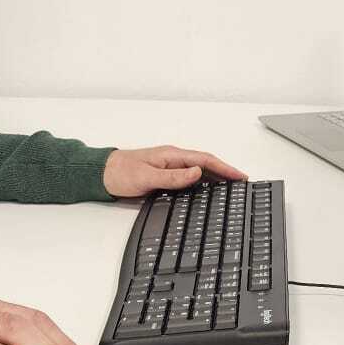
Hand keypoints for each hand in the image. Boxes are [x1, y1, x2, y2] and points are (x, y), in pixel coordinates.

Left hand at [102, 145, 247, 197]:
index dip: (225, 168)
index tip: (240, 176)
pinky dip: (202, 181)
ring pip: (198, 170)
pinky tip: (206, 189)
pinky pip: (189, 176)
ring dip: (215, 177)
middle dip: (225, 172)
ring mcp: (169, 166)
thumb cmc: (120, 173)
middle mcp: (173, 158)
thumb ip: (173, 176)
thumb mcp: (147, 177)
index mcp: (172, 155)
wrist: (101, 174)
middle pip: (206, 164)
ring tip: (231, 186)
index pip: (205, 160)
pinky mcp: (164, 174)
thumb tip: (197, 172)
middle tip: (242, 182)